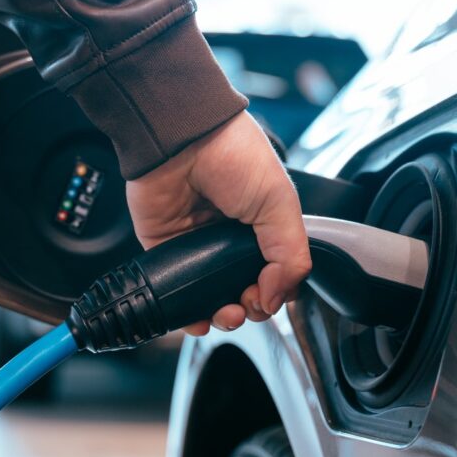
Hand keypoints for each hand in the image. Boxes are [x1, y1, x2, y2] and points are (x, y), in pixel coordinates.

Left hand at [125, 112, 311, 334]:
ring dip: (223, 315)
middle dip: (251, 307)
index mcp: (263, 224)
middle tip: (249, 303)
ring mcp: (199, 244)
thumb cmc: (232, 154)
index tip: (272, 295)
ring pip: (212, 296)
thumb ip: (289, 255)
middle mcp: (231, 237)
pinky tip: (200, 317)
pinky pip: (177, 290)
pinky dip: (189, 311)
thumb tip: (278, 297)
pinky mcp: (166, 249)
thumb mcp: (280, 203)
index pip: (277, 273)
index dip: (277, 292)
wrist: (181, 139)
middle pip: (246, 290)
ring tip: (227, 313)